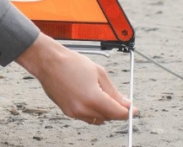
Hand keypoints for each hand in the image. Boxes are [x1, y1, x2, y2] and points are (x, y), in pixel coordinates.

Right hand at [15, 34, 133, 124]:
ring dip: (104, 112)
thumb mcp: (99, 73)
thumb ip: (113, 92)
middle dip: (116, 111)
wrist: (49, 62)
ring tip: (104, 96)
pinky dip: (93, 111)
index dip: (128, 112)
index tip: (133, 110)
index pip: (117, 113)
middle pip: (108, 117)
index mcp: (93, 98)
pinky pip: (86, 117)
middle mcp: (83, 109)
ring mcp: (74, 112)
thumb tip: (125, 103)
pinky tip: (93, 98)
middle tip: (121, 100)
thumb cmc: (72, 63)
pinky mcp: (67, 112)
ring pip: (97, 119)